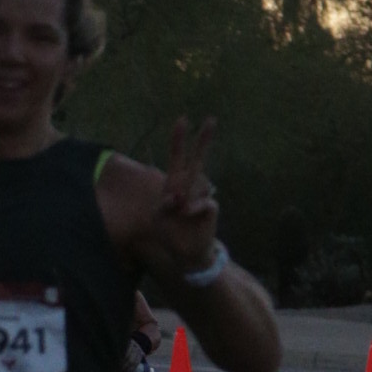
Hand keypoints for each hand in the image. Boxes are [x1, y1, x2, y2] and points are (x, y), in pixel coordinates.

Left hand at [149, 116, 221, 275]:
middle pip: (198, 158)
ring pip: (197, 184)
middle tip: (211, 119)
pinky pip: (202, 202)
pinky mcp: (211, 206)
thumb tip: (179, 198)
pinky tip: (188, 216)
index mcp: (174, 183)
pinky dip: (193, 210)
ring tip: (180, 215)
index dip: (179, 140)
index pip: (177, 158)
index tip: (183, 120)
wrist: (187, 252)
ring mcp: (202, 194)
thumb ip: (165, 206)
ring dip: (185, 200)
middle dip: (203, 140)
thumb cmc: (171, 232)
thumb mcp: (160, 219)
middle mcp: (189, 186)